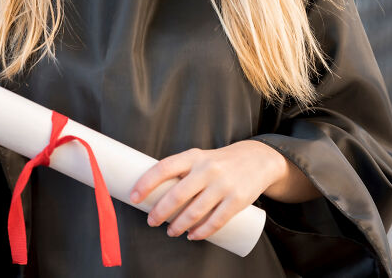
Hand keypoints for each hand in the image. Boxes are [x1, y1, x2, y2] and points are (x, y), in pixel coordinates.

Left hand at [129, 140, 288, 240]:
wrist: (257, 159)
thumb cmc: (219, 162)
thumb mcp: (199, 157)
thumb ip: (180, 171)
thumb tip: (153, 192)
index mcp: (193, 156)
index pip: (163, 168)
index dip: (146, 183)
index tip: (134, 197)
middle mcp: (207, 169)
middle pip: (177, 195)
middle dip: (160, 212)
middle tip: (152, 221)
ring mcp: (223, 185)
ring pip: (194, 212)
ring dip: (178, 226)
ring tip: (171, 231)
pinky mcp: (237, 200)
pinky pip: (216, 221)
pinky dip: (201, 232)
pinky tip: (192, 235)